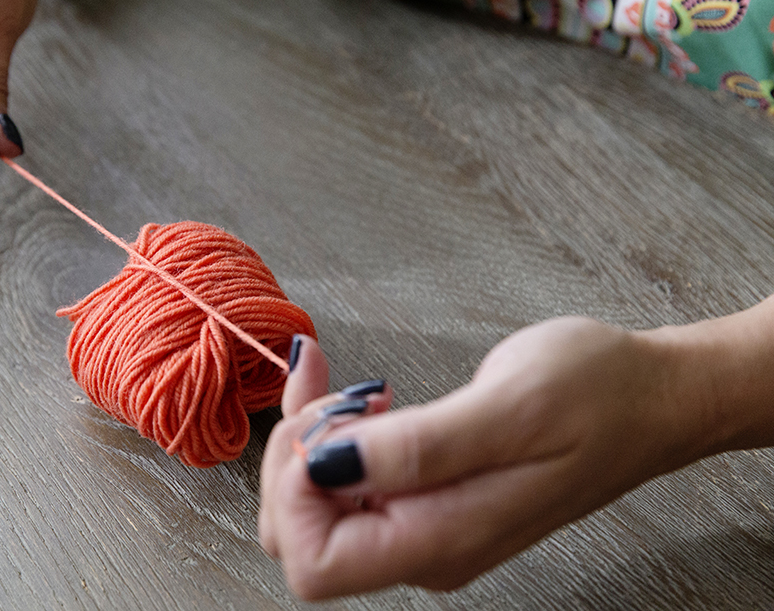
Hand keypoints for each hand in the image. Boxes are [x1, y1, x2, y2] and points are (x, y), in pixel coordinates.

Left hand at [259, 318, 710, 598]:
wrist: (652, 400)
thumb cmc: (597, 397)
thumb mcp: (509, 408)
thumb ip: (416, 448)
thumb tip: (324, 466)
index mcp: (440, 540)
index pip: (313, 561)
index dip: (295, 491)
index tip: (330, 420)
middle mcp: (424, 548)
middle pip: (299, 536)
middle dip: (293, 457)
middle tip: (331, 390)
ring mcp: (423, 524)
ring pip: (315, 503)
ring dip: (308, 438)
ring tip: (341, 383)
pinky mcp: (426, 496)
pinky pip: (346, 478)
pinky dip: (329, 429)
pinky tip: (348, 387)